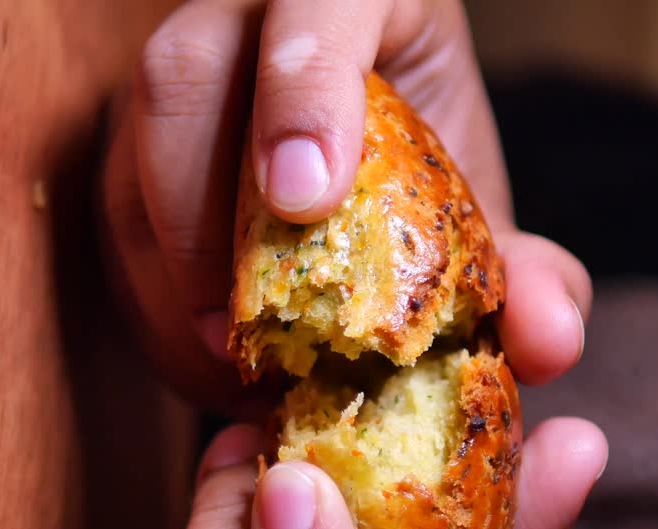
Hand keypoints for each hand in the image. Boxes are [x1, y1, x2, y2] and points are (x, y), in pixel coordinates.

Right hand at [104, 0, 592, 414]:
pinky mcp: (132, 136)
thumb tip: (547, 341)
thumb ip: (529, 272)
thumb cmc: (427, 174)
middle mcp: (248, 16)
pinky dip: (151, 300)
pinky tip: (204, 359)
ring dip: (168, 276)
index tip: (302, 200)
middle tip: (248, 330)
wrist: (367, 156)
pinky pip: (110, 211)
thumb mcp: (487, 212)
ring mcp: (181, 70)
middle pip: (187, 72)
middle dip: (202, 214)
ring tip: (231, 364)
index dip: (301, 88)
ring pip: (129, 148)